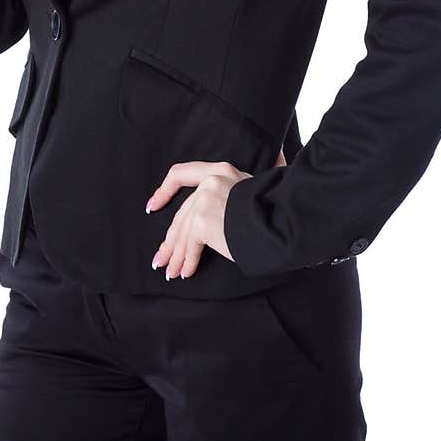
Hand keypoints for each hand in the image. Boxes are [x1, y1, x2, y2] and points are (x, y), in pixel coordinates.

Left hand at [145, 148, 286, 279]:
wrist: (288, 221)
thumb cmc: (279, 210)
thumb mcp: (257, 188)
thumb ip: (245, 184)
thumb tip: (262, 168)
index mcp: (222, 169)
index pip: (181, 173)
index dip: (164, 190)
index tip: (153, 207)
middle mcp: (210, 181)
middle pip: (181, 214)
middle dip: (171, 240)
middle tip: (162, 258)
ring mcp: (205, 199)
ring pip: (183, 232)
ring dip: (177, 255)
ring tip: (172, 272)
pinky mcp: (203, 219)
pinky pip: (192, 244)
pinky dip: (188, 260)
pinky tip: (186, 272)